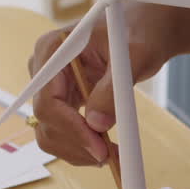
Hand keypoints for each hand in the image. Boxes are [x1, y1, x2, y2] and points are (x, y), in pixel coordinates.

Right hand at [28, 1, 178, 165]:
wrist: (146, 31)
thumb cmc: (140, 33)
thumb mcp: (135, 55)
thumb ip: (114, 88)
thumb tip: (96, 125)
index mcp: (52, 49)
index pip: (47, 99)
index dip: (70, 128)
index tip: (99, 148)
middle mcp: (43, 68)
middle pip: (45, 120)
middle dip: (76, 143)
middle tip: (110, 157)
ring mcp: (51, 85)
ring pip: (50, 132)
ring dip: (78, 151)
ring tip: (112, 155)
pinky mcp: (63, 99)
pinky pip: (63, 132)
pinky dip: (81, 146)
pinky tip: (106, 149)